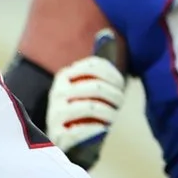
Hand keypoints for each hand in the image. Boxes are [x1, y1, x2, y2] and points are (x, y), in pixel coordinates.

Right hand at [45, 53, 125, 168]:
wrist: (70, 144)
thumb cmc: (86, 111)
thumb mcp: (93, 85)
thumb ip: (100, 62)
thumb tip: (107, 33)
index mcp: (65, 76)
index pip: (95, 65)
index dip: (115, 75)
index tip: (121, 86)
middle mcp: (57, 92)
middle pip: (96, 87)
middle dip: (115, 96)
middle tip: (118, 104)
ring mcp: (55, 114)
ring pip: (91, 108)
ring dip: (108, 114)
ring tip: (110, 119)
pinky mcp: (57, 136)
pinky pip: (82, 130)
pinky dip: (96, 131)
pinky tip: (99, 131)